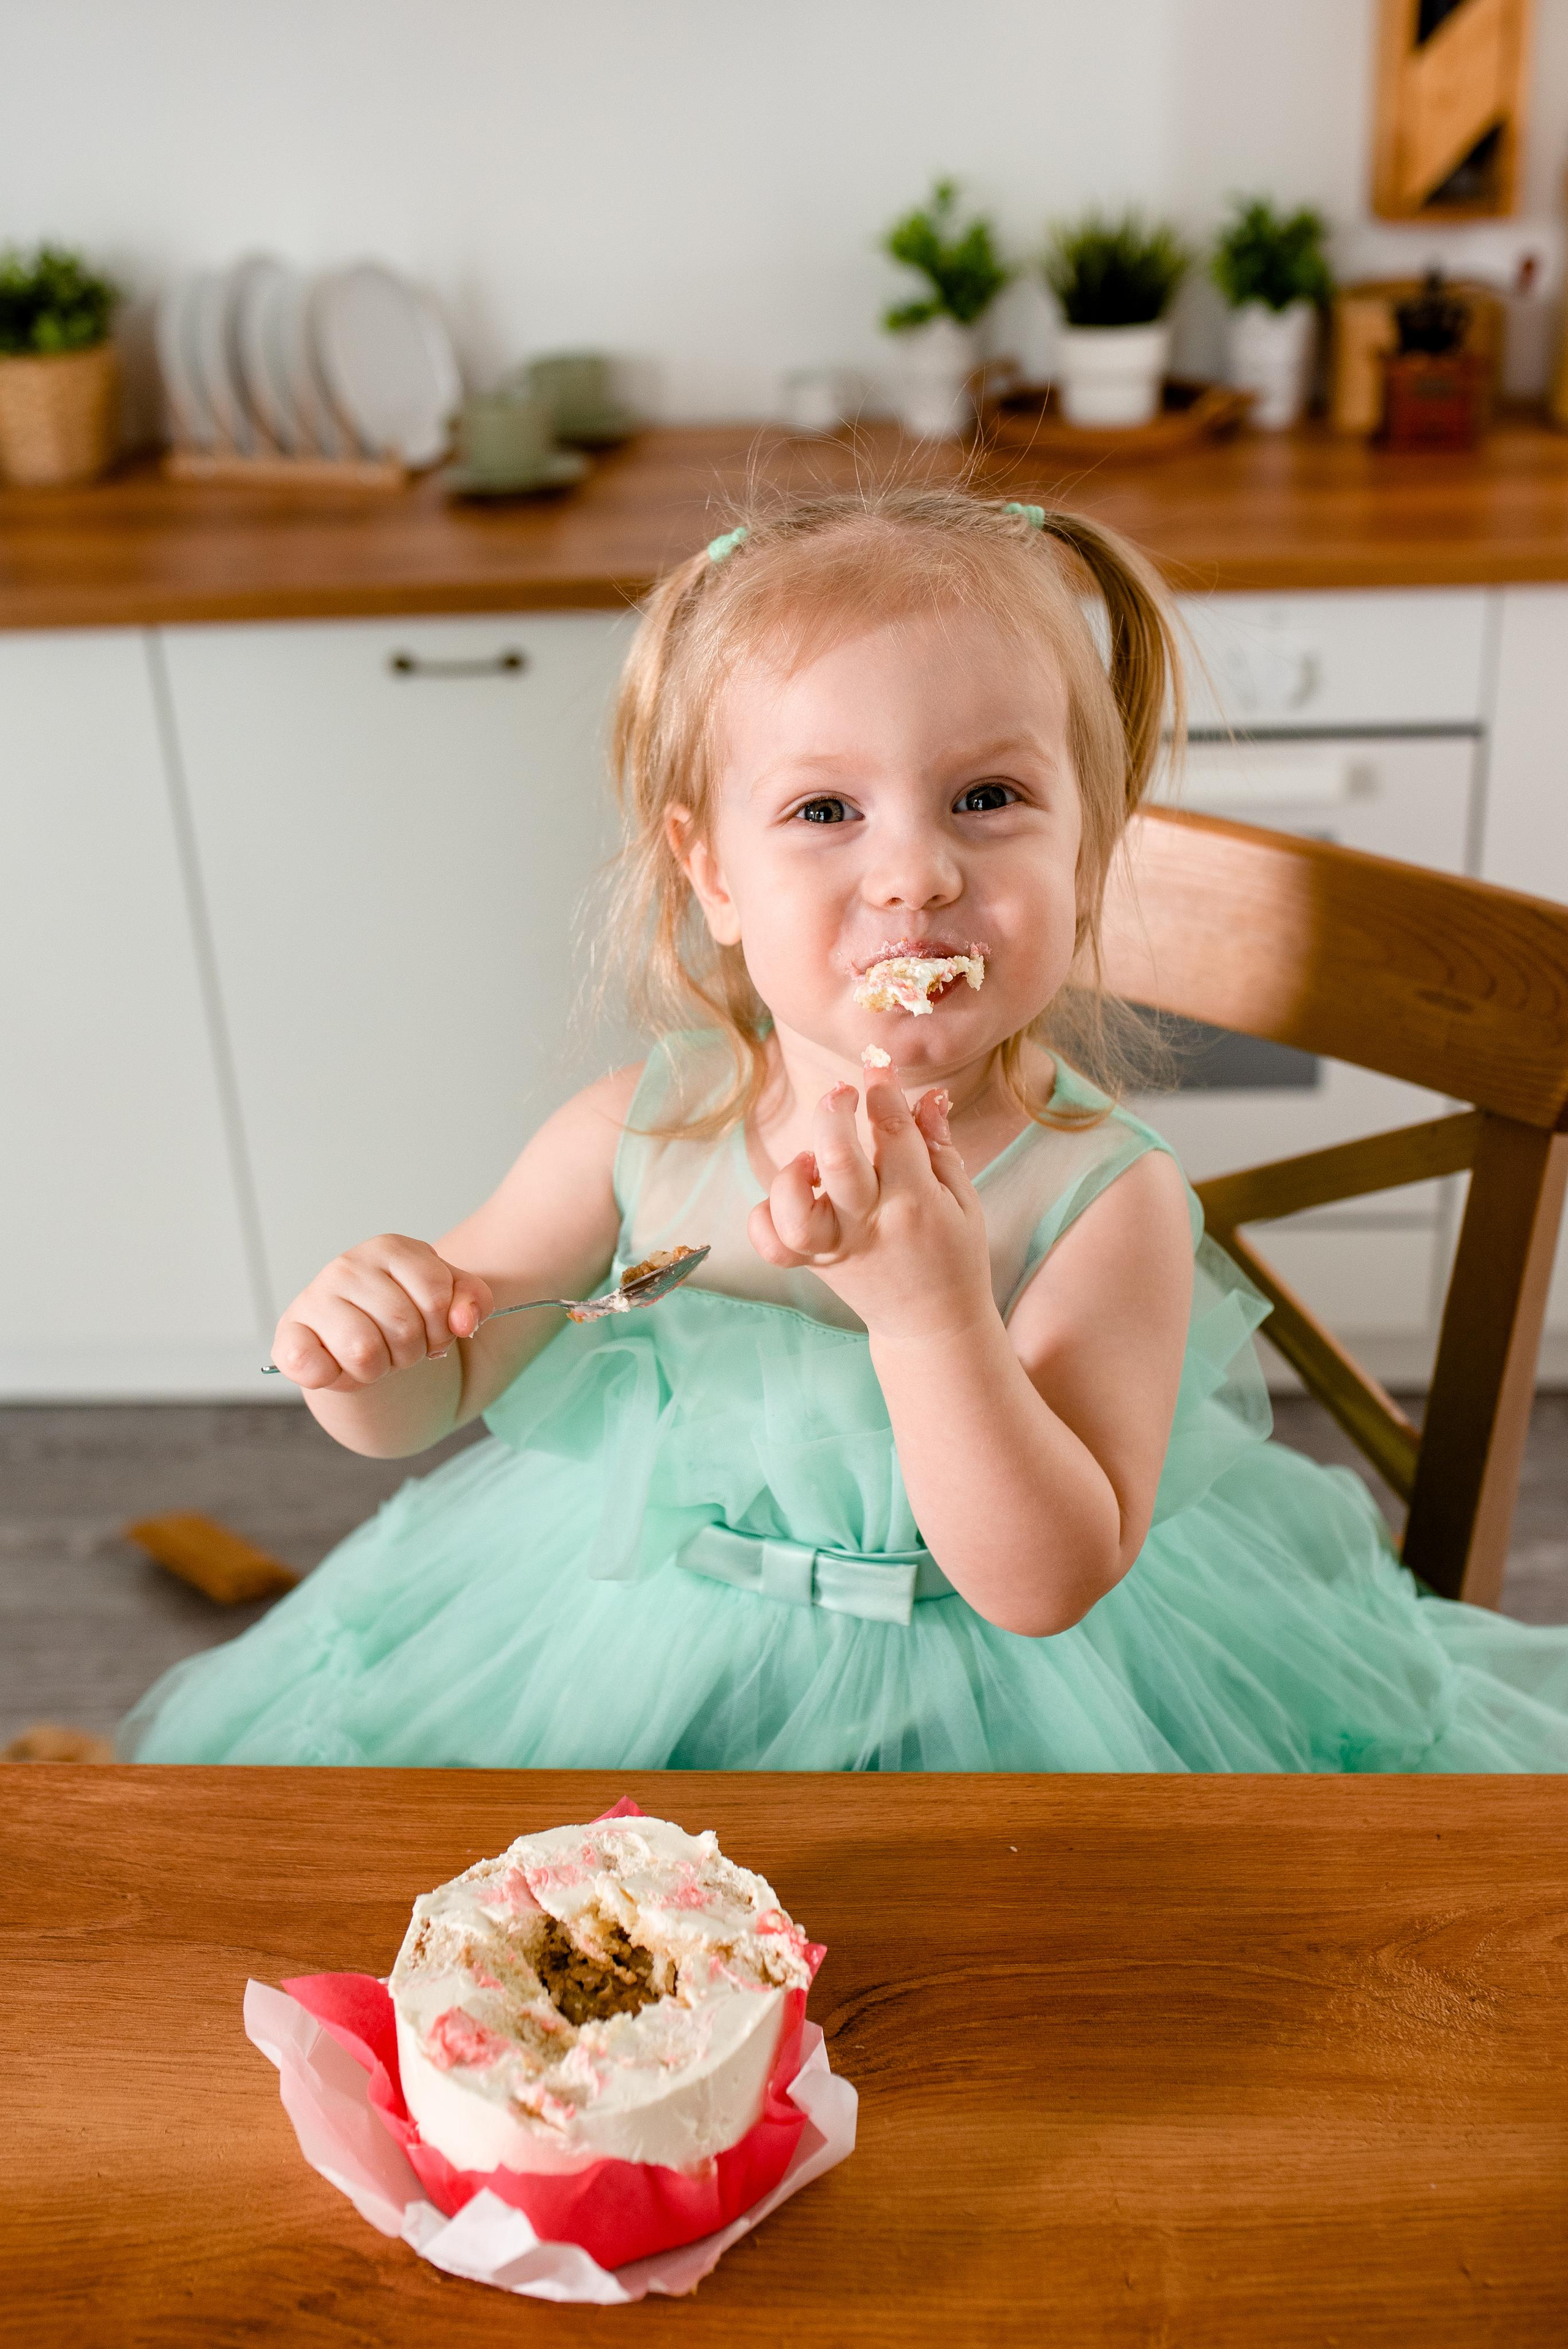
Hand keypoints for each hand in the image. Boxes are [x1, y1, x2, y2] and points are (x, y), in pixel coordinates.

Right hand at [270, 1235, 494, 1392]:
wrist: (360, 1341)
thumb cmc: (404, 1314)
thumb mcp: (449, 1300)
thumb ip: (472, 1301)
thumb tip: (464, 1322)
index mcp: (390, 1249)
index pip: (436, 1295)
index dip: (443, 1327)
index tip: (433, 1330)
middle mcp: (347, 1265)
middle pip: (404, 1327)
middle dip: (412, 1352)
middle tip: (400, 1348)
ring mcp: (314, 1298)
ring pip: (365, 1353)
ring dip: (378, 1370)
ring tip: (373, 1357)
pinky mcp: (289, 1335)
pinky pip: (310, 1366)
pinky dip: (334, 1378)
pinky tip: (339, 1366)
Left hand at [747, 1073, 993, 1343]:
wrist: (932, 1327)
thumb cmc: (953, 1255)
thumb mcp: (963, 1199)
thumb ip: (939, 1145)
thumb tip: (928, 1094)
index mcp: (916, 1203)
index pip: (893, 1132)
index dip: (883, 1089)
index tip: (877, 1065)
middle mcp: (870, 1225)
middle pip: (838, 1161)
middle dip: (834, 1114)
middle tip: (840, 1095)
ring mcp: (836, 1248)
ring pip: (794, 1212)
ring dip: (793, 1173)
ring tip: (811, 1160)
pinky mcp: (813, 1264)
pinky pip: (771, 1243)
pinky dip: (767, 1214)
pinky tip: (795, 1194)